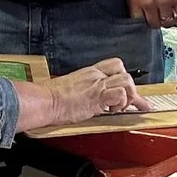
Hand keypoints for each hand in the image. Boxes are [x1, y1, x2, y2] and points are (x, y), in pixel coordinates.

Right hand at [15, 60, 142, 131]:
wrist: (45, 101)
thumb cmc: (53, 97)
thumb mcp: (72, 87)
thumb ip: (86, 89)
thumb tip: (91, 98)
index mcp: (90, 72)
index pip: (115, 65)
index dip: (124, 77)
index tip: (128, 90)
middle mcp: (96, 76)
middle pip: (126, 73)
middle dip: (130, 90)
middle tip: (124, 104)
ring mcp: (98, 85)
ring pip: (127, 81)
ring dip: (127, 97)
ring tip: (117, 109)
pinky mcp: (97, 97)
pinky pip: (119, 94)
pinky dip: (121, 103)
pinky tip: (111, 110)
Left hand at [126, 0, 176, 28]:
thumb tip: (139, 10)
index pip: (137, 21)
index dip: (144, 19)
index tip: (148, 18)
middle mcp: (148, 3)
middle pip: (154, 24)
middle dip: (157, 21)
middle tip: (160, 16)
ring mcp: (165, 2)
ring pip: (168, 22)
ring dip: (170, 20)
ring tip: (170, 14)